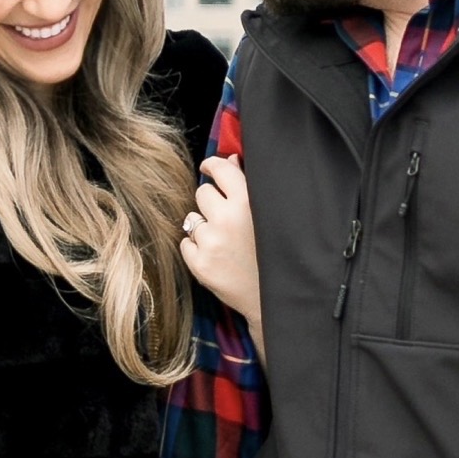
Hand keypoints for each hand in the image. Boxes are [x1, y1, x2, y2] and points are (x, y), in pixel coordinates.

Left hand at [177, 160, 260, 327]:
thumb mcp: (267, 215)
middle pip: (202, 193)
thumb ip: (248, 186)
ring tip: (225, 243)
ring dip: (203, 227)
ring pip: (192, 219)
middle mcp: (227, 219)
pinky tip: (217, 257)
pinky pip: (185, 244)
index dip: (212, 166)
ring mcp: (211, 242)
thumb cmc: (273, 254)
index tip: (208, 168)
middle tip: (226, 219)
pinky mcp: (199, 264)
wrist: (272, 299)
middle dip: (211, 203)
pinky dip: (196, 249)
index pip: (220, 170)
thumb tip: (229, 159)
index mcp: (249, 202)